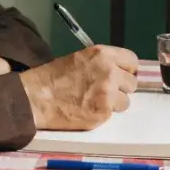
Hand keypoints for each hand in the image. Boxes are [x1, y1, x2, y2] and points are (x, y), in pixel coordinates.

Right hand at [18, 45, 138, 129]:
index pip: (132, 60)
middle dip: (121, 88)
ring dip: (114, 103)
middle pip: (132, 83)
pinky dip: (102, 114)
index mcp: (103, 55)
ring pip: (125, 102)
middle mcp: (109, 72)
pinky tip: (87, 110)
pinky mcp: (103, 113)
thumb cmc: (53, 77)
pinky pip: (112, 115)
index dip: (126, 69)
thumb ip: (102, 64)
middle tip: (105, 91)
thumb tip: (118, 71)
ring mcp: (108, 94)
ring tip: (94, 102)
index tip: (120, 75)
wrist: (36, 97)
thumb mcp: (79, 59)